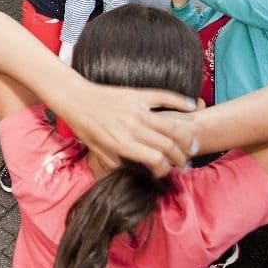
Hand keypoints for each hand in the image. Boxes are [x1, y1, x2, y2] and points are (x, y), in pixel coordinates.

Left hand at [61, 81, 198, 176]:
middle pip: (168, 146)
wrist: (74, 98)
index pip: (156, 160)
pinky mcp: (138, 95)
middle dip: (180, 157)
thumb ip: (114, 161)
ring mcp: (137, 110)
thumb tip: (131, 171)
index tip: (164, 172)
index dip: (165, 169)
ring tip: (192, 144)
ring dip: (186, 137)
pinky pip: (165, 97)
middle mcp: (133, 128)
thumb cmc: (83, 125)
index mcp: (122, 144)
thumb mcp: (96, 149)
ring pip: (172, 125)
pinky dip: (181, 101)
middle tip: (184, 162)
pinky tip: (193, 107)